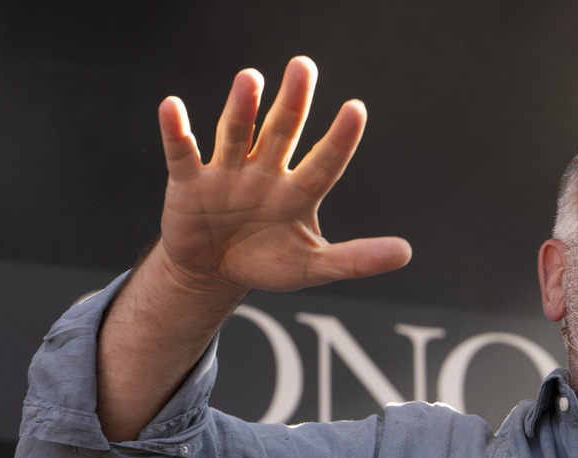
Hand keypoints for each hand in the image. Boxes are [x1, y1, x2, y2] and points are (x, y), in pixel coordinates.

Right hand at [152, 56, 410, 301]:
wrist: (213, 272)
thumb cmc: (267, 261)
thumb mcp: (314, 266)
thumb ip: (357, 259)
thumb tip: (406, 252)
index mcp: (299, 192)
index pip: (325, 162)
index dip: (339, 139)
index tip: (356, 109)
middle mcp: (265, 173)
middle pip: (282, 132)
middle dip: (293, 101)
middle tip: (304, 66)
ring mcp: (228, 174)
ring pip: (237, 134)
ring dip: (243, 107)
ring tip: (250, 78)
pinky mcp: (190, 182)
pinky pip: (184, 153)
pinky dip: (177, 131)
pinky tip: (172, 107)